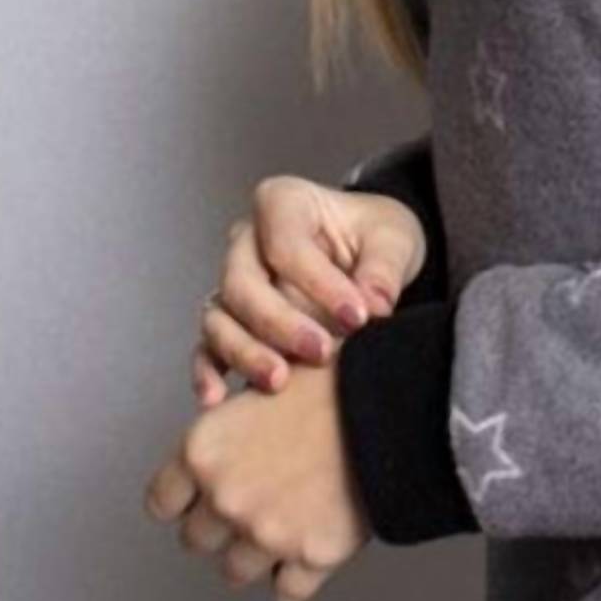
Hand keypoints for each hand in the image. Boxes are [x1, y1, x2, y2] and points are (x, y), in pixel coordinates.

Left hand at [143, 362, 369, 600]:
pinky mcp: (310, 558)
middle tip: (254, 502)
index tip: (198, 498)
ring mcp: (267, 533)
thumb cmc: (332, 383)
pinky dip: (297, 574)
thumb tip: (216, 461)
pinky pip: (285, 591)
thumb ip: (227, 434)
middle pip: (196, 541)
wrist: (393, 402)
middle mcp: (226, 498)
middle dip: (221, 526)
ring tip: (286, 520)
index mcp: (204, 452)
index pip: (161, 503)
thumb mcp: (261, 389)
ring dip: (257, 552)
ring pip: (235, 571)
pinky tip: (312, 543)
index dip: (182, 500)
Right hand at [193, 175, 427, 404]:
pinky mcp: (231, 321)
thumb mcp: (394, 237)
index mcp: (283, 202)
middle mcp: (246, 239)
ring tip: (279, 382)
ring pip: (219, 317)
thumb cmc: (374, 237)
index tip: (359, 317)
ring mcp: (233, 281)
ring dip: (245, 351)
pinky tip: (218, 398)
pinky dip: (207, 372)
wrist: (365, 256)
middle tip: (321, 353)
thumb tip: (375, 304)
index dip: (319, 283)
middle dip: (279, 323)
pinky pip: (206, 346)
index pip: (286, 243)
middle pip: (242, 282)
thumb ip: (384, 267)